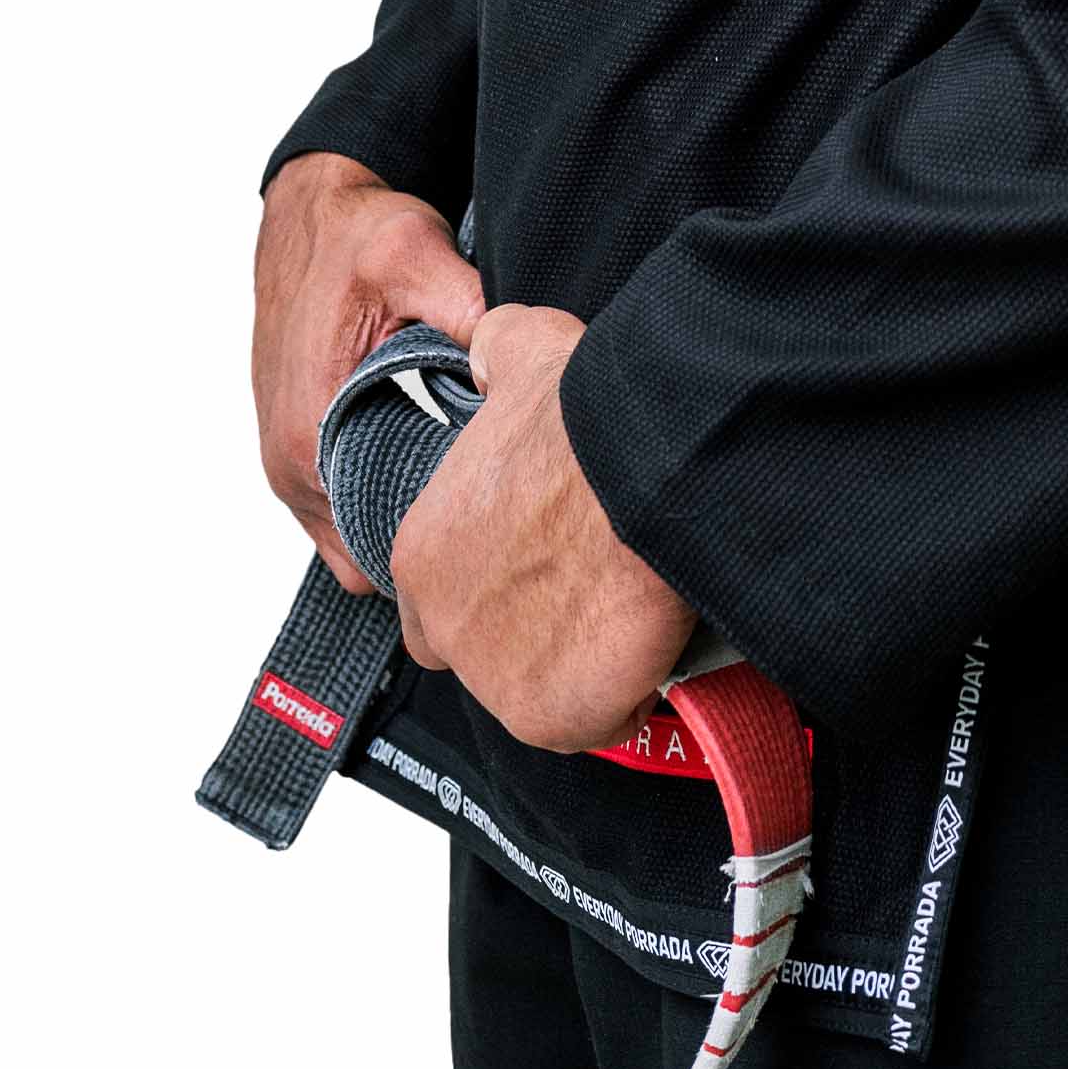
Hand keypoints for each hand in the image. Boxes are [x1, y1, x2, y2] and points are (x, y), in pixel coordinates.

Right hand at [250, 151, 484, 592]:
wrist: (308, 217)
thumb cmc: (352, 236)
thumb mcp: (412, 253)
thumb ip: (460, 303)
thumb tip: (509, 354)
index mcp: (309, 431)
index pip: (375, 543)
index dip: (437, 544)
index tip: (489, 522)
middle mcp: (288, 461)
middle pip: (364, 554)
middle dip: (424, 544)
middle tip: (490, 509)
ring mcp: (287, 461)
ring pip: (350, 537)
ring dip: (399, 523)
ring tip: (466, 492)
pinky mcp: (297, 450)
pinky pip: (341, 509)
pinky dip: (380, 500)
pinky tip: (430, 468)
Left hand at [391, 305, 695, 751]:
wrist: (639, 472)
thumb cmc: (582, 416)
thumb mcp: (519, 349)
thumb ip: (493, 354)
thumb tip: (492, 348)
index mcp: (421, 552)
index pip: (432, 603)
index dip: (485, 591)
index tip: (533, 573)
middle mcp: (445, 625)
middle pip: (483, 656)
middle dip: (528, 638)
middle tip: (585, 596)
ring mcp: (496, 679)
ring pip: (536, 693)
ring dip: (576, 669)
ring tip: (623, 617)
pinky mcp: (555, 717)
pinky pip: (593, 721)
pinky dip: (624, 696)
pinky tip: (647, 646)